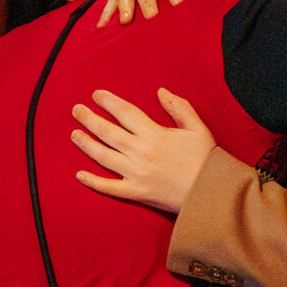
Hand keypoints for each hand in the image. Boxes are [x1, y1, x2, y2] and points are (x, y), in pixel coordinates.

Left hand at [71, 88, 215, 212]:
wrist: (212, 194)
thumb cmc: (207, 160)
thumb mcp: (198, 128)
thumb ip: (179, 108)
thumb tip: (161, 92)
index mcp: (155, 134)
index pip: (125, 113)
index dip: (109, 102)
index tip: (96, 95)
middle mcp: (140, 152)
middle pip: (107, 132)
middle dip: (89, 119)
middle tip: (76, 110)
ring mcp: (136, 174)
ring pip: (103, 156)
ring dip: (86, 144)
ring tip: (74, 134)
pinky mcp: (136, 193)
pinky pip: (109, 187)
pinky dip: (93, 181)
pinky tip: (79, 174)